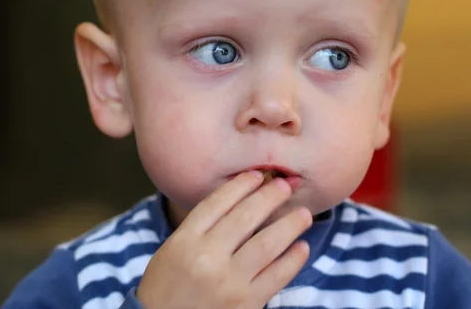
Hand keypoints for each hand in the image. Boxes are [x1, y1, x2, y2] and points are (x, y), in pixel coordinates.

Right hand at [136, 172, 311, 308]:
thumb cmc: (166, 288)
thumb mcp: (172, 251)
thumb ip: (200, 228)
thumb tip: (239, 202)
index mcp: (184, 240)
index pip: (218, 203)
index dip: (241, 185)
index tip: (257, 174)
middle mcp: (206, 258)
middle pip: (245, 217)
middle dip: (270, 196)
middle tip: (286, 185)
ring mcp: (228, 282)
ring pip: (267, 243)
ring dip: (290, 224)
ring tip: (303, 214)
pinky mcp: (247, 304)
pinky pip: (277, 276)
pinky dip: (293, 259)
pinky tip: (302, 247)